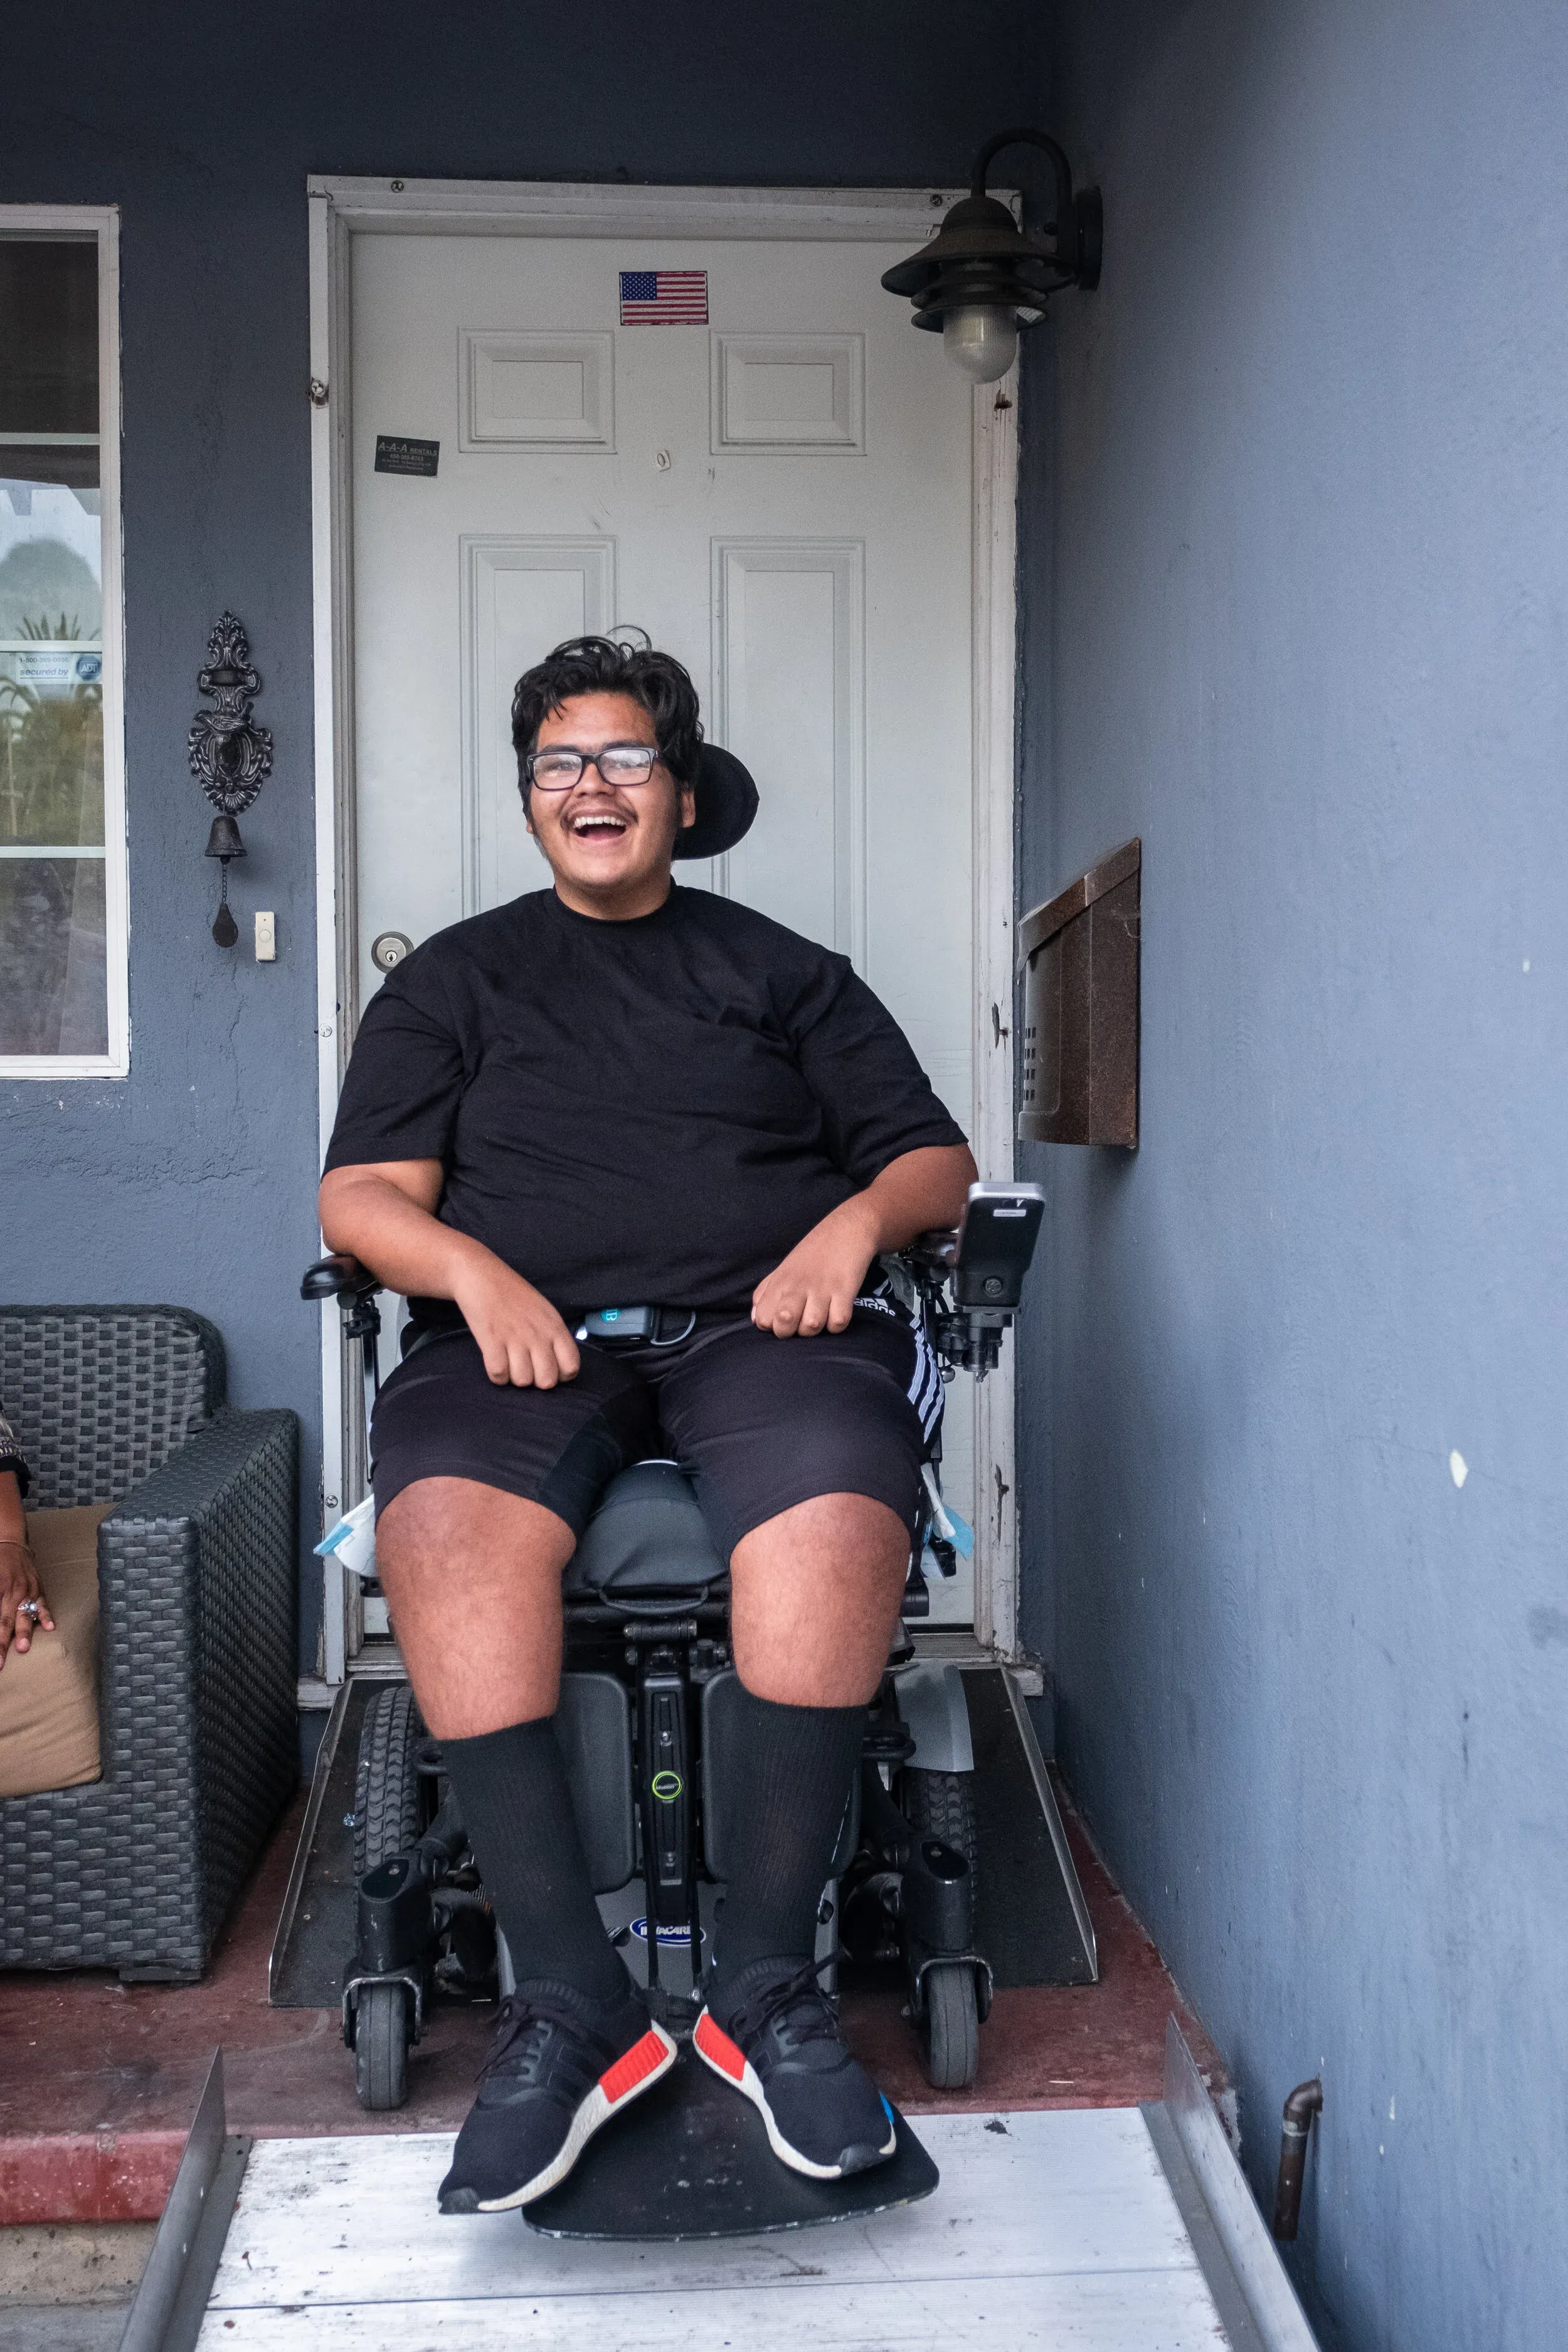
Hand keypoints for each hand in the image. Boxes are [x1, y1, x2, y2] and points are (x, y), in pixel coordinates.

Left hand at [0, 1541, 53, 1669]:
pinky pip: (43, 1604)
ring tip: (24, 1647)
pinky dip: (46, 1615)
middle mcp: (14, 1591)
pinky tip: (50, 1627)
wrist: (11, 1543)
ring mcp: (28, 1590)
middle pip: (6, 1620)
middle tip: (0, 1660)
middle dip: (3, 1641)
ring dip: (25, 1631)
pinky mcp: (39, 1589)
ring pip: (26, 1614)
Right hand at [452, 1256, 580, 1387]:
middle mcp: (538, 1334)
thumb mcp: (544, 1311)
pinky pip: (498, 1374)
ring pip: (522, 1381)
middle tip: (526, 1367)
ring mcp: (515, 1338)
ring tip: (509, 1361)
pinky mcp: (491, 1340)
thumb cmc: (514, 1295)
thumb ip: (554, 1336)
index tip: (549, 1368)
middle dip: (536, 1381)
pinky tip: (495, 1360)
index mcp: (554, 1326)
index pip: (571, 1366)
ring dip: (514, 1377)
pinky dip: (496, 1374)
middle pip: (547, 1381)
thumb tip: (559, 1366)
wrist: (482, 1276)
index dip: (561, 1375)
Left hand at [752, 1197, 880, 1337]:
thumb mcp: (783, 1268)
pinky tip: (836, 1311)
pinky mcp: (844, 1290)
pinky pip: (838, 1323)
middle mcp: (798, 1285)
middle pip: (783, 1326)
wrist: (847, 1229)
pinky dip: (838, 1323)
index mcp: (780, 1281)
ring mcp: (822, 1288)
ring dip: (816, 1328)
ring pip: (811, 1327)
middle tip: (800, 1321)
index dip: (771, 1326)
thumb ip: (765, 1293)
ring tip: (820, 1315)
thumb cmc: (813, 1253)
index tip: (781, 1319)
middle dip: (790, 1332)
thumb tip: (756, 1319)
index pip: (763, 1319)